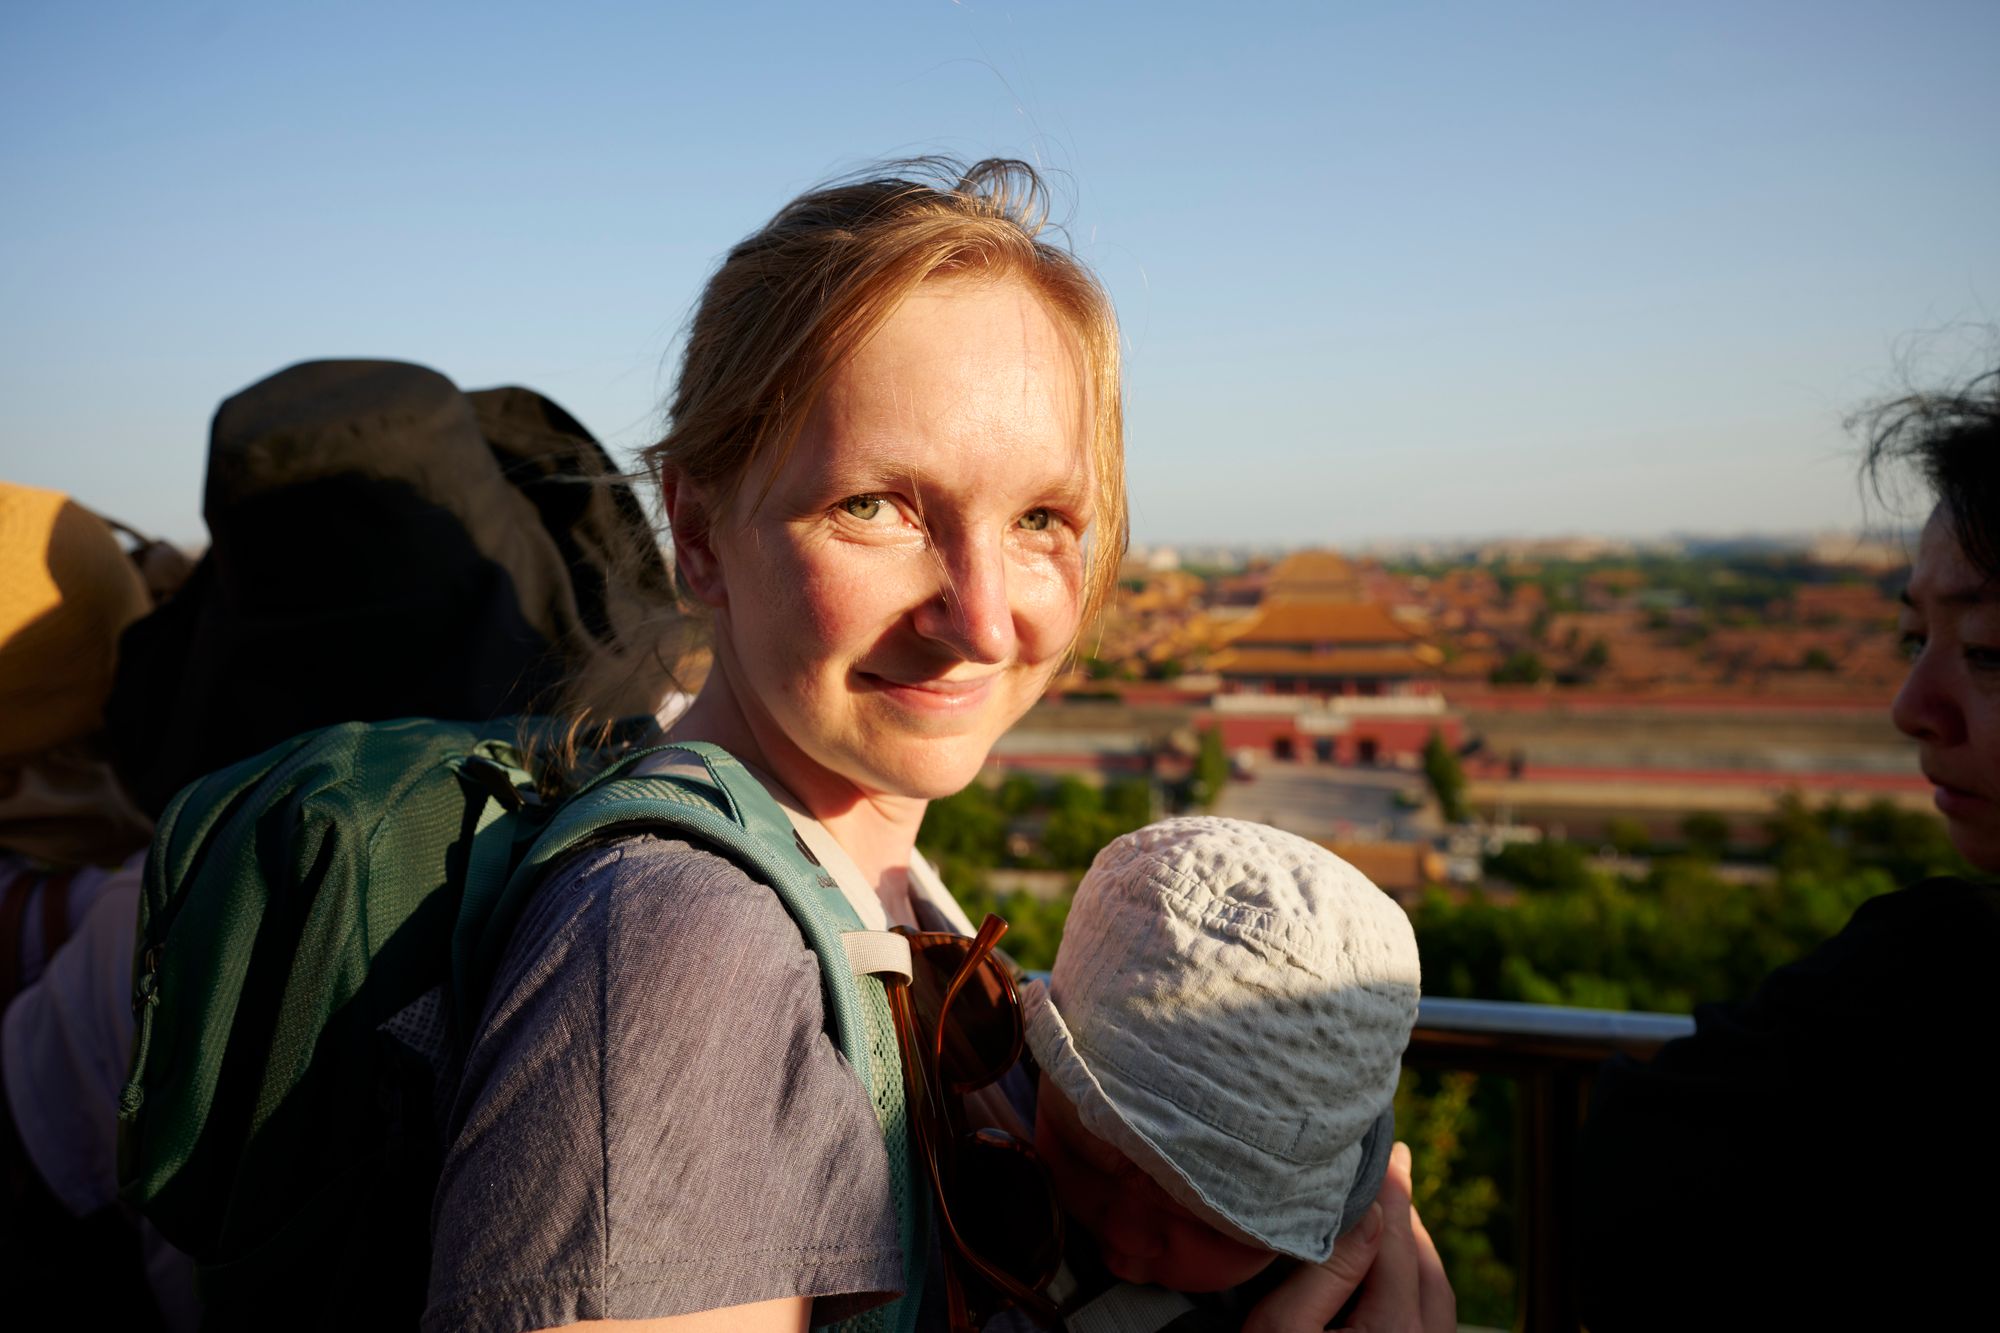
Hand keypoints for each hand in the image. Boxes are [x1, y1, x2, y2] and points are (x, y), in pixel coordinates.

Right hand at [1243, 1143, 1455, 1332]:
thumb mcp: (1281, 1325)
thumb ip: (1328, 1270)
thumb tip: (1368, 1213)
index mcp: (1393, 1329)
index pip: (1398, 1245)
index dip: (1396, 1194)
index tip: (1395, 1152)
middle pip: (1427, 1268)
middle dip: (1409, 1218)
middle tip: (1393, 1174)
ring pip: (1435, 1296)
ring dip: (1414, 1253)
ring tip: (1392, 1215)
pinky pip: (1428, 1320)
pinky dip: (1414, 1284)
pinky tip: (1390, 1269)